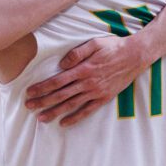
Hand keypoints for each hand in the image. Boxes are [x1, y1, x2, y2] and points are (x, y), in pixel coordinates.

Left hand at [23, 36, 144, 125]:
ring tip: (41, 118)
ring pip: (71, 105)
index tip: (30, 92)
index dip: (42, 88)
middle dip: (43, 102)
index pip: (57, 81)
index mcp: (83, 69)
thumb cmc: (113, 47)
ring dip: (54, 112)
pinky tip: (64, 123)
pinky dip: (75, 118)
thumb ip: (76, 53)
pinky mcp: (104, 98)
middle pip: (60, 95)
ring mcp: (96, 92)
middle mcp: (88, 83)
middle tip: (29, 107)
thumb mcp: (94, 43)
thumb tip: (61, 63)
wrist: (136, 56)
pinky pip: (87, 111)